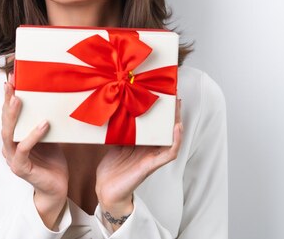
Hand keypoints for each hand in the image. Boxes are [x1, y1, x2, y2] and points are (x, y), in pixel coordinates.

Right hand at [1, 73, 68, 229]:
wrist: (56, 187)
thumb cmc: (52, 160)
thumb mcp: (49, 135)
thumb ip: (45, 119)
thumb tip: (55, 96)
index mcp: (14, 136)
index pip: (8, 112)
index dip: (9, 95)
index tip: (13, 76)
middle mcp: (9, 146)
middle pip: (5, 119)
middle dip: (7, 100)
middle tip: (11, 82)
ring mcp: (12, 158)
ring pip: (8, 134)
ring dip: (13, 115)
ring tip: (18, 98)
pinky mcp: (21, 168)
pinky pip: (24, 150)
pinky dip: (33, 136)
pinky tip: (43, 124)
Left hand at [95, 98, 182, 230]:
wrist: (106, 188)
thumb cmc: (112, 168)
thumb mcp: (117, 143)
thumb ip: (123, 130)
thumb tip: (120, 111)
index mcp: (143, 143)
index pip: (157, 124)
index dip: (161, 111)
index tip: (162, 94)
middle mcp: (151, 149)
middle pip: (166, 129)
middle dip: (172, 112)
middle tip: (173, 95)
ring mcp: (153, 157)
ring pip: (171, 138)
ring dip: (176, 123)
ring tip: (177, 108)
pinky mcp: (151, 166)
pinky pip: (169, 153)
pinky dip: (176, 141)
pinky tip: (177, 129)